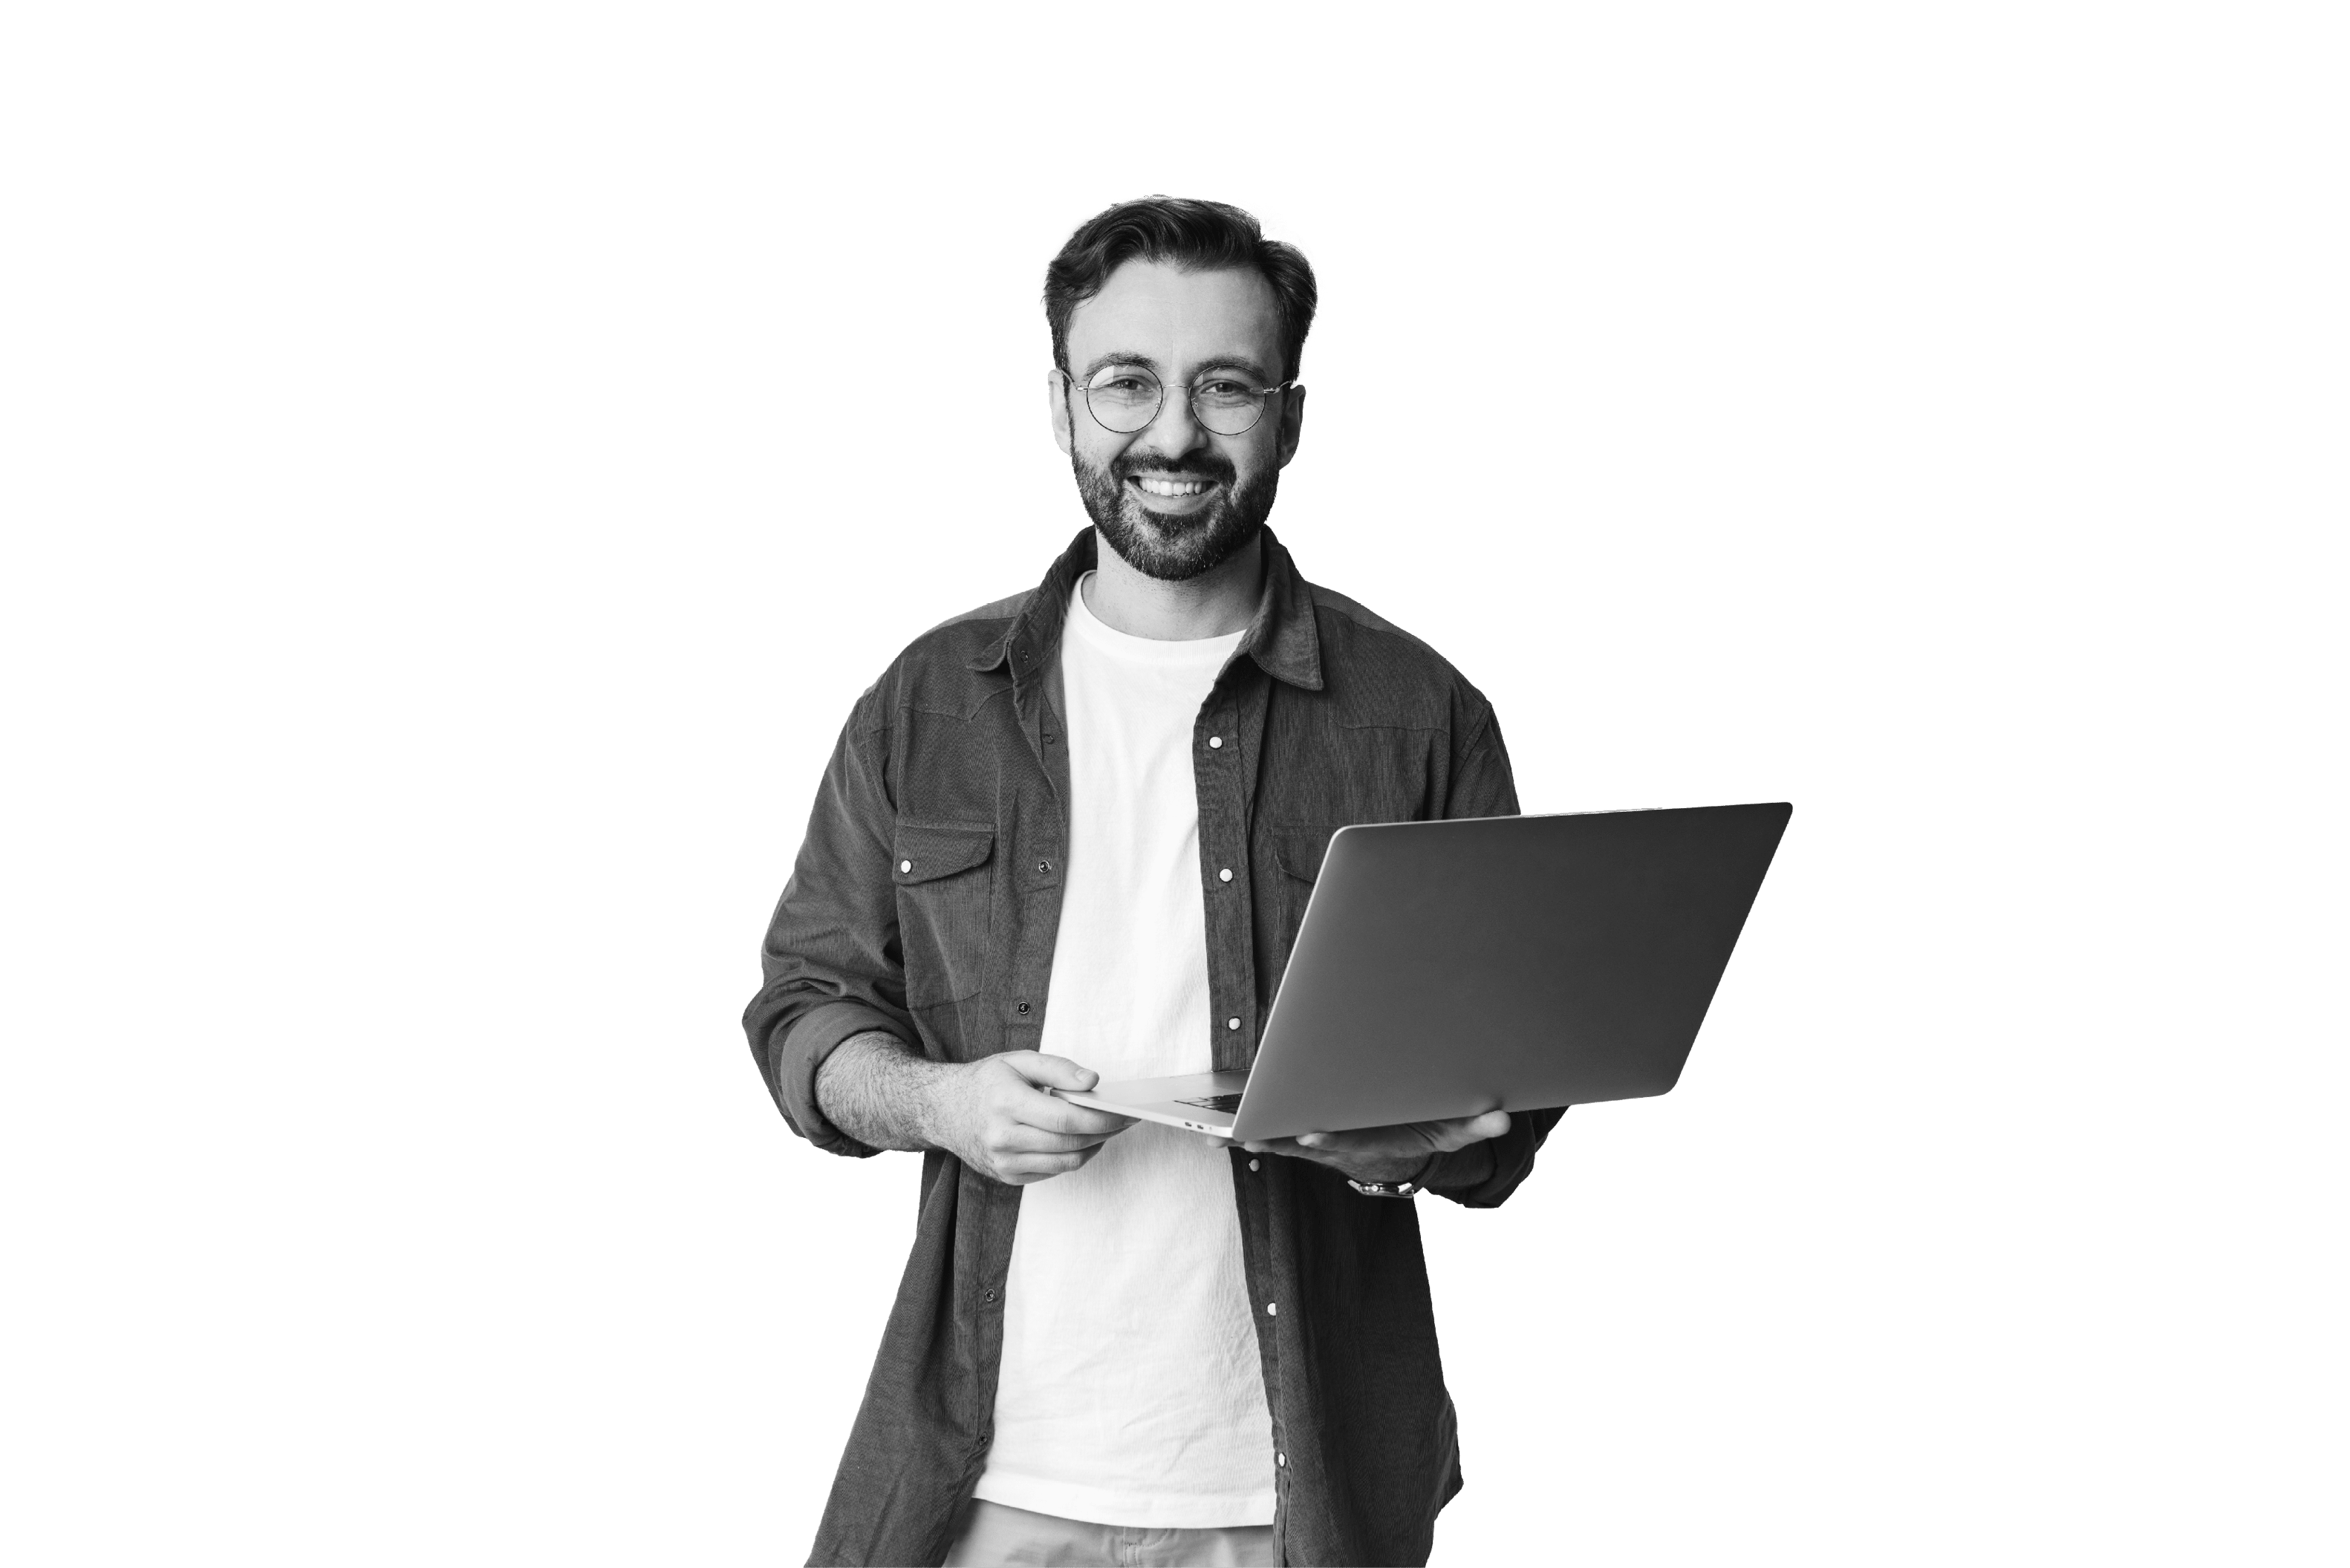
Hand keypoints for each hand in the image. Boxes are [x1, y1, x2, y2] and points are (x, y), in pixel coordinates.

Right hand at [923, 1051, 1136, 1185]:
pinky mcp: (1007, 1177)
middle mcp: (1002, 1138)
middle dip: (1105, 1132)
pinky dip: (1073, 1157)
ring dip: (1093, 1147)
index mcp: (1005, 1103)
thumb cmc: (986, 1082)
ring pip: (1066, 1163)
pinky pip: (1053, 1172)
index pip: (1065, 1119)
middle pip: (1070, 1144)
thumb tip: (1093, 1081)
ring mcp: (1003, 1162)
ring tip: (1107, 1129)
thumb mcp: (1019, 1060)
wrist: (944, 1110)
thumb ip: (1058, 1068)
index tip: (1126, 1112)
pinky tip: (1081, 1140)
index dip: (1101, 1118)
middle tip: (1125, 1119)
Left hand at [1239, 1111, 1511, 1185]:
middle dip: (1278, 1137)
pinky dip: (1244, 1134)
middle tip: (1247, 1136)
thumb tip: (1503, 1118)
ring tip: (1218, 1135)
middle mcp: (1344, 1143)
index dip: (1332, 1141)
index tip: (1311, 1136)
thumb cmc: (1423, 1128)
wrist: (1398, 1152)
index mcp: (1374, 1141)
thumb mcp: (1454, 1129)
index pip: (1352, 1142)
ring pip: (1283, 1140)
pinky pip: (1271, 1135)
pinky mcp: (1304, 1134)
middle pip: (1307, 1142)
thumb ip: (1476, 1124)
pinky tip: (1214, 1133)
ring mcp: (1321, 1141)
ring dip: (1251, 1137)